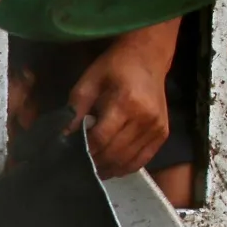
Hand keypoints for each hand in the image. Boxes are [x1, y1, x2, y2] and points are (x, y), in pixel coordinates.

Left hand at [66, 33, 174, 178]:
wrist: (148, 57)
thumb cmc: (115, 67)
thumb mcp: (89, 81)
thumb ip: (76, 108)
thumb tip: (64, 135)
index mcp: (126, 103)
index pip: (101, 137)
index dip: (85, 150)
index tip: (71, 154)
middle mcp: (145, 118)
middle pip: (115, 153)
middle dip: (95, 162)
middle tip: (79, 164)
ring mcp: (157, 128)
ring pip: (128, 161)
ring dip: (108, 169)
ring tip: (92, 169)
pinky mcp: (163, 134)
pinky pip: (142, 160)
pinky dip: (124, 167)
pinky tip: (111, 166)